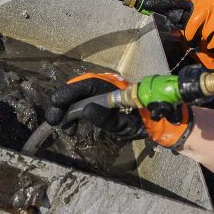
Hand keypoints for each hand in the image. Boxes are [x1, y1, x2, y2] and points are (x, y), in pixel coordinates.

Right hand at [48, 74, 193, 148]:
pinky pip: (83, 105)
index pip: (84, 85)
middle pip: (77, 90)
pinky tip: (73, 127)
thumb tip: (83, 112)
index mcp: (110, 87)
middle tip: (55, 120)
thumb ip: (104, 117)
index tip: (56, 104)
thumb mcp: (124, 124)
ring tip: (66, 128)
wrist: (158, 123)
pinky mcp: (102, 104)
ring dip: (67, 111)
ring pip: (78, 98)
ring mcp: (102, 95)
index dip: (67, 93)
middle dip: (63, 104)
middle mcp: (104, 87)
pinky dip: (75, 115)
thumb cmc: (144, 121)